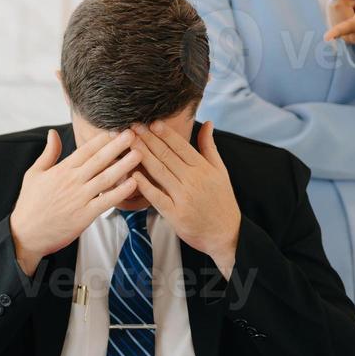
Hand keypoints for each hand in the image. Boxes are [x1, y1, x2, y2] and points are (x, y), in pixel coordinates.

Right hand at [9, 130, 141, 276]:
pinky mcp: (85, 215)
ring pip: (106, 178)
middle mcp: (72, 181)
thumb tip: (53, 133)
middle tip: (133, 133)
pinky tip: (133, 183)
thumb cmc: (30, 204)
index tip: (116, 129)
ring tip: (140, 154)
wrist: (26, 234)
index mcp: (61, 170)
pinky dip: (120, 192)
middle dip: (117, 145)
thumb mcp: (33, 174)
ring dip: (124, 165)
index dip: (102, 139)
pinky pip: (106, 201)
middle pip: (99, 160)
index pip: (85, 150)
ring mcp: (80, 198)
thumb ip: (48, 153)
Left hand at [130, 120, 240, 277]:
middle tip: (132, 125)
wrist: (226, 233)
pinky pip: (157, 197)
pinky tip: (133, 174)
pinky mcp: (175, 214)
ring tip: (128, 142)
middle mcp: (193, 180)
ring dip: (142, 155)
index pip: (180, 146)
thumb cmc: (221, 200)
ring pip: (159, 172)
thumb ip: (209, 147)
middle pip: (166, 155)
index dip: (164, 133)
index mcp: (203, 168)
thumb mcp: (220, 171)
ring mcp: (183, 197)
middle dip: (148, 139)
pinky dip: (145, 186)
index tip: (150, 122)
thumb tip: (208, 123)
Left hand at [324, 0, 354, 51]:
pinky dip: (341, 7)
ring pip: (333, 6)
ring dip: (345, 3)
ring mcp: (339, 34)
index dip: (337, 31)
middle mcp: (349, 34)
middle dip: (349, 0)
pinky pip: (331, 9)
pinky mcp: (333, 29)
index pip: (349, 27)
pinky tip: (351, 14)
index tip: (326, 37)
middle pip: (338, 5)